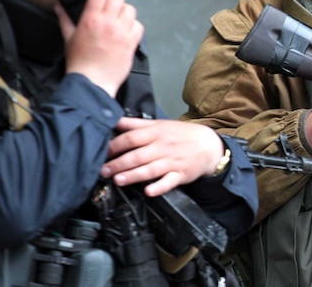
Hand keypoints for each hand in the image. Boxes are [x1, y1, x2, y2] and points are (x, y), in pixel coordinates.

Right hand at [56, 0, 142, 96]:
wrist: (93, 81)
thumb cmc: (80, 62)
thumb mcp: (68, 38)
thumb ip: (65, 19)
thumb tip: (59, 7)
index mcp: (91, 19)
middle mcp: (108, 22)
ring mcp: (122, 32)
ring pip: (130, 9)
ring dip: (124, 10)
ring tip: (118, 17)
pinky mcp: (132, 42)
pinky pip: (138, 25)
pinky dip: (134, 26)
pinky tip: (126, 30)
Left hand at [101, 117, 225, 196]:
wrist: (209, 145)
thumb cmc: (182, 135)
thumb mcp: (160, 124)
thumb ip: (136, 124)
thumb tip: (115, 120)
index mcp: (156, 133)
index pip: (131, 138)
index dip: (115, 145)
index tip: (102, 152)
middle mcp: (163, 147)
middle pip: (137, 155)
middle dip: (118, 164)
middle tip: (104, 171)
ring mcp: (172, 161)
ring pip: (150, 169)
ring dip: (133, 175)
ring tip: (118, 180)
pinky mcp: (180, 174)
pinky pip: (169, 182)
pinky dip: (159, 187)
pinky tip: (149, 191)